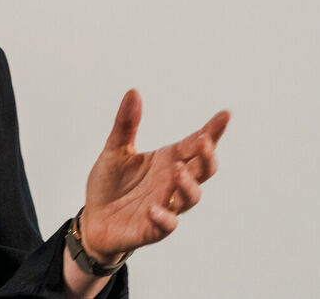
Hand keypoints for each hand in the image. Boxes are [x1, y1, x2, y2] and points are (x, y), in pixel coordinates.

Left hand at [79, 89, 229, 263]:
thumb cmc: (110, 183)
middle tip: (203, 142)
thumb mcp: (115, 149)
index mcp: (167, 161)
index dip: (212, 131)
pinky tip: (154, 209)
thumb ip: (126, 123)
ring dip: (188, 185)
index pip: (195, 145)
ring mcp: (166, 206)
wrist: (94, 219)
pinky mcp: (151, 228)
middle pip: (202, 170)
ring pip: (190, 198)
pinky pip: (165, 226)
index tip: (225, 114)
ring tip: (178, 171)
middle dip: (206, 157)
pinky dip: (164, 218)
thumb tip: (133, 91)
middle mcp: (172, 183)